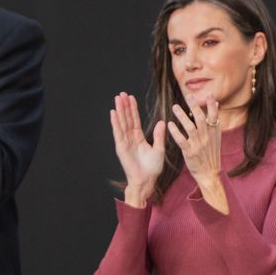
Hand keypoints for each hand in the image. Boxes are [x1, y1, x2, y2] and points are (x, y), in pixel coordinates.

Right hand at [109, 92, 164, 206]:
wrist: (146, 180)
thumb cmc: (153, 168)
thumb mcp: (159, 149)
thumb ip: (159, 135)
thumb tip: (162, 122)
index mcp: (139, 138)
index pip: (134, 120)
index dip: (132, 108)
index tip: (131, 97)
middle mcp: (130, 138)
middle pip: (126, 118)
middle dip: (124, 106)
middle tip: (121, 93)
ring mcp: (125, 142)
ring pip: (121, 123)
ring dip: (119, 110)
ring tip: (117, 99)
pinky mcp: (121, 147)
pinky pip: (118, 132)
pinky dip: (115, 123)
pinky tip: (113, 113)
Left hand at [168, 96, 227, 212]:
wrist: (209, 174)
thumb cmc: (211, 154)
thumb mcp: (216, 137)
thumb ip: (214, 120)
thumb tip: (216, 104)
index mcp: (214, 133)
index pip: (214, 116)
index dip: (211, 105)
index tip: (209, 94)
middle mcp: (207, 137)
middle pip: (201, 119)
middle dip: (194, 106)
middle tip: (188, 96)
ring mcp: (198, 145)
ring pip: (190, 127)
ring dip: (182, 116)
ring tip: (174, 107)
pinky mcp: (190, 152)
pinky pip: (181, 140)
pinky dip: (175, 132)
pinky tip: (170, 124)